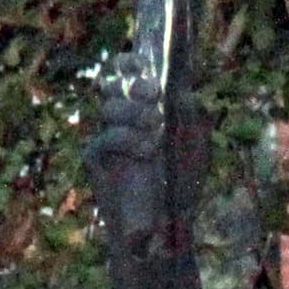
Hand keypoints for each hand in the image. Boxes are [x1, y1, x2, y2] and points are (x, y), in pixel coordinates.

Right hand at [90, 1, 202, 260]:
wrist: (166, 227)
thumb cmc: (179, 184)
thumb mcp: (193, 143)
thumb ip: (188, 113)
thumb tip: (182, 86)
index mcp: (140, 109)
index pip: (124, 73)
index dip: (128, 61)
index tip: (143, 62)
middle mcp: (120, 119)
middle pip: (109, 83)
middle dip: (131, 82)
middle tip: (152, 93)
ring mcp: (106, 138)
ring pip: (107, 107)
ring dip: (132, 112)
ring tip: (155, 128)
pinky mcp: (95, 160)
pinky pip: (104, 139)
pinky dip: (127, 139)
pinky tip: (147, 149)